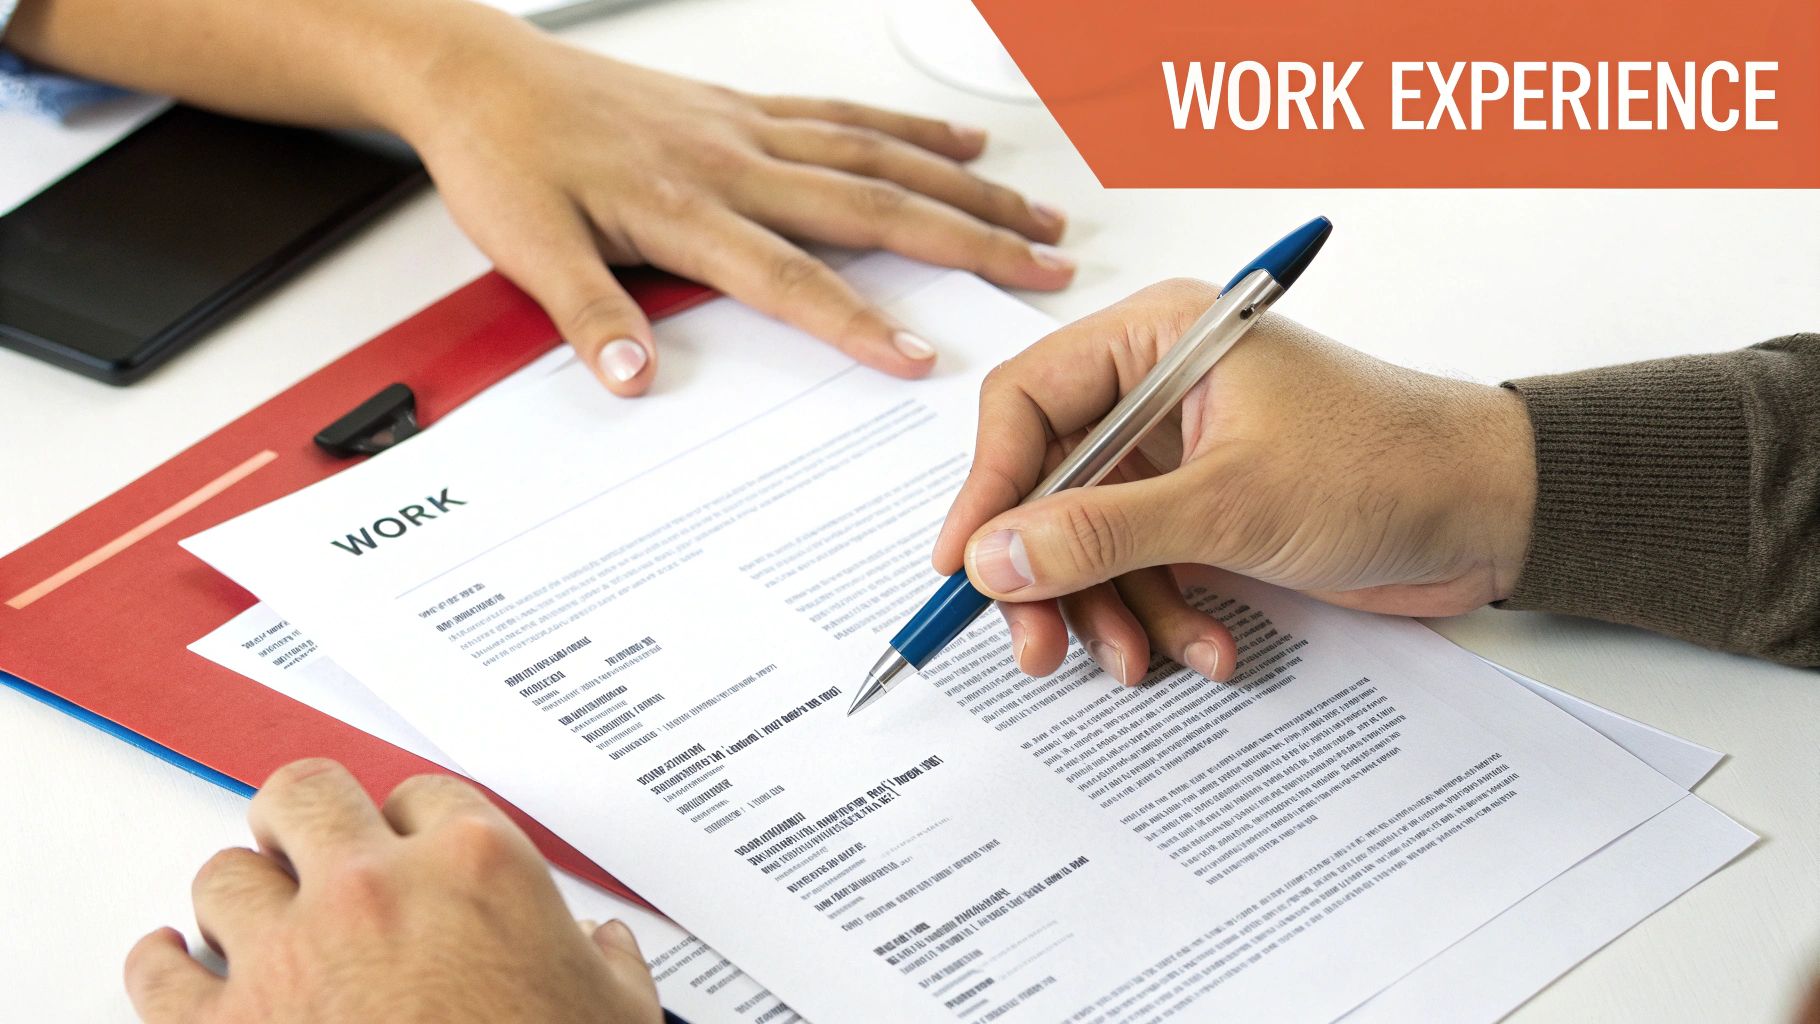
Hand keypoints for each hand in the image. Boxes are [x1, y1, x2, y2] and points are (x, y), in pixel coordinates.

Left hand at [124, 759, 658, 1023]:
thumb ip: (608, 965)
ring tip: (256, 915)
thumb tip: (605, 951)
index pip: (424, 793)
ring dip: (242, 896)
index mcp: (476, 869)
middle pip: (306, 795)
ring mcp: (291, 956)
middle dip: (307, 821)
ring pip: (226, 876)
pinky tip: (173, 962)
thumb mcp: (618, 1015)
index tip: (411, 840)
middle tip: (312, 844)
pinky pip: (160, 974)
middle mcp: (374, 891)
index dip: (415, 819)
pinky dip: (163, 966)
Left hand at [393, 15, 1073, 394]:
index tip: (922, 359)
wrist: (478, 73)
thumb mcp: (527, 249)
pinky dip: (910, 131)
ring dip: (965, 189)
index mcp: (689, 206)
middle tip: (1041, 272)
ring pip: (879, 155)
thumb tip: (636, 380)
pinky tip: (955, 146)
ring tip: (1034, 217)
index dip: (861, 322)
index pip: (793, 278)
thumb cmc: (505, 158)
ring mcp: (748, 129)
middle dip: (969, 243)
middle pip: (874, 205)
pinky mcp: (744, 108)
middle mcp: (735, 162)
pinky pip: (845, 115)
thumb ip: (590, 315)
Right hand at [933, 279, 1535, 684]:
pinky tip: (1205, 649)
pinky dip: (1164, 615)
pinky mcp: (1207, 509)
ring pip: (1092, 539)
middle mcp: (1156, 390)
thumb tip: (993, 557)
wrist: (1499, 514)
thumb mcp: (1232, 505)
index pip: (1026, 403)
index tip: (966, 566)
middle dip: (1047, 574)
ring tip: (1144, 661)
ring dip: (1111, 610)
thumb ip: (1102, 533)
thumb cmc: (1389, 467)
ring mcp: (1180, 454)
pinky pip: (1145, 567)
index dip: (987, 487)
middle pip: (1049, 483)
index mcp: (1156, 338)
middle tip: (1039, 645)